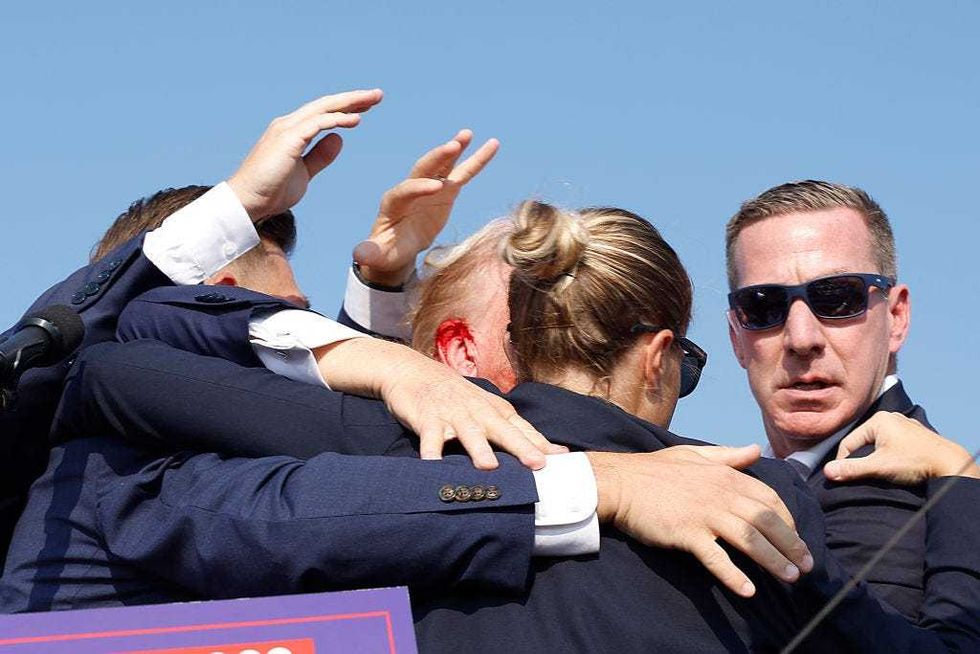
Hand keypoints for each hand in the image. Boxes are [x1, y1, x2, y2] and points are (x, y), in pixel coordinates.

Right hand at [227, 89, 383, 220]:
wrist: (248, 203)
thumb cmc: (272, 191)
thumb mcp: (305, 172)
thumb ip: (320, 156)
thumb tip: (339, 139)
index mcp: (292, 131)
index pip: (323, 113)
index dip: (346, 108)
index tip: (367, 107)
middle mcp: (289, 125)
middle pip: (326, 104)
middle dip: (353, 98)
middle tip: (378, 94)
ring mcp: (287, 129)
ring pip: (323, 108)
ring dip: (350, 103)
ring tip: (373, 100)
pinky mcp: (288, 139)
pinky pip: (317, 123)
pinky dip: (337, 119)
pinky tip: (356, 119)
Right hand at [313, 338, 566, 469]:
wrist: (412, 370)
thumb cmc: (454, 396)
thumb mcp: (484, 408)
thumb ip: (509, 429)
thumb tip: (543, 452)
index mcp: (494, 410)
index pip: (522, 428)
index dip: (541, 443)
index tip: (563, 460)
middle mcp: (477, 411)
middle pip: (502, 430)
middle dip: (521, 447)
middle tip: (537, 464)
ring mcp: (451, 413)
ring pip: (468, 432)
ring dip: (478, 448)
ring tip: (489, 466)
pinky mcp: (426, 418)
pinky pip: (430, 436)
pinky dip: (431, 450)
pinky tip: (433, 465)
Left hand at [353, 130, 499, 285]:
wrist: (397, 247)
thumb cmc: (386, 251)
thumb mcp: (378, 255)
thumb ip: (371, 253)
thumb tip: (359, 256)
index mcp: (393, 202)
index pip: (406, 190)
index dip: (420, 188)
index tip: (436, 188)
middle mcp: (411, 189)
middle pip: (423, 169)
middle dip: (437, 157)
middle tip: (452, 145)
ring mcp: (430, 187)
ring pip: (443, 165)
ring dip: (454, 149)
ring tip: (467, 134)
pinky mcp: (445, 191)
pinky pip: (462, 173)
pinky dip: (476, 160)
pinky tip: (491, 145)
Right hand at [588, 445, 813, 597]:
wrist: (621, 482)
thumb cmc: (654, 470)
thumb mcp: (693, 455)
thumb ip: (727, 455)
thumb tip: (755, 450)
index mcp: (725, 475)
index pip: (769, 498)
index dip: (788, 520)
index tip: (795, 538)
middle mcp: (720, 493)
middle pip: (766, 520)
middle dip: (791, 544)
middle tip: (805, 566)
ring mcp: (704, 514)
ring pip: (749, 539)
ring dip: (773, 560)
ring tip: (789, 577)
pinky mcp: (686, 533)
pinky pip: (716, 557)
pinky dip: (733, 575)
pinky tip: (748, 590)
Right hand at [824, 412, 979, 483]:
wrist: (951, 464)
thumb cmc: (915, 462)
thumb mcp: (879, 467)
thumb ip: (852, 469)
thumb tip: (827, 472)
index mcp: (879, 420)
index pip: (849, 442)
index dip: (843, 461)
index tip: (843, 476)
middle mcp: (891, 418)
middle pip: (864, 442)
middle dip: (861, 459)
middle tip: (862, 476)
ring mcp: (905, 425)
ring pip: (878, 443)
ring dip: (874, 458)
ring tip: (878, 473)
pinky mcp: (915, 435)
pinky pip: (893, 444)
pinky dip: (889, 455)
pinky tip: (895, 467)